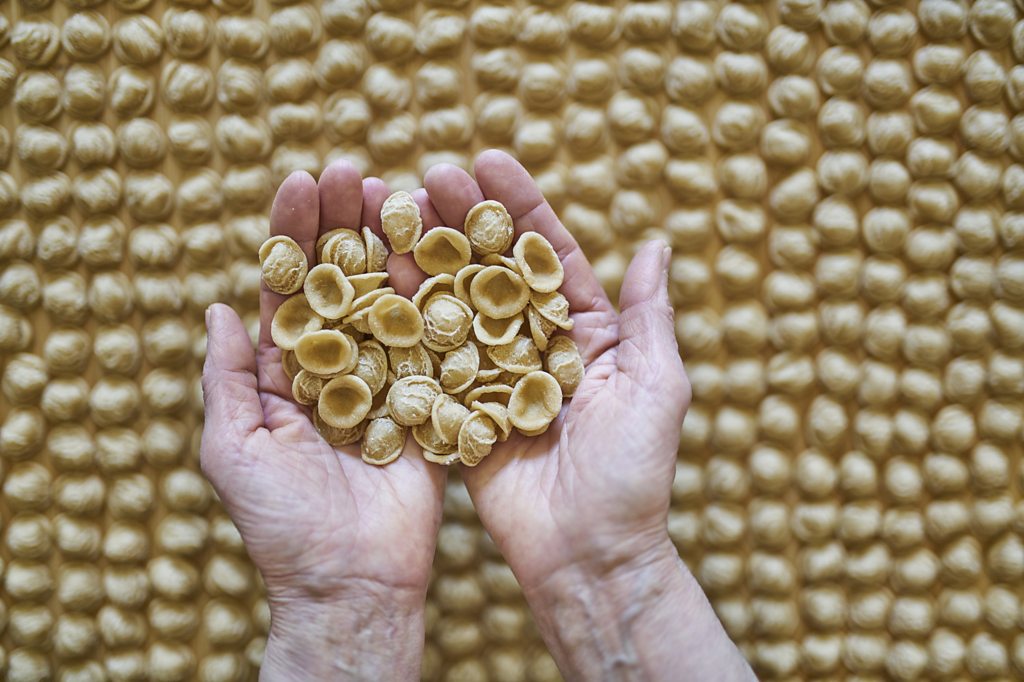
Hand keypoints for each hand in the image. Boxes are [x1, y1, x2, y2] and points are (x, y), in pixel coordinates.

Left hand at [200, 163, 443, 679]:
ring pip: (391, 297)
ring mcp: (391, 378)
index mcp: (287, 371)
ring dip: (394, 242)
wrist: (354, 581)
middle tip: (353, 168)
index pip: (288, 285)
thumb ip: (228, 378)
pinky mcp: (433, 398)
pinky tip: (443, 246)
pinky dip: (439, 293)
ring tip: (398, 189)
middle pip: (342, 278)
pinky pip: (437, 340)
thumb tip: (218, 305)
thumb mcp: (232, 450)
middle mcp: (340, 365)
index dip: (292, 231)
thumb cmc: (282, 524)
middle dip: (344, 222)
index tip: (301, 179)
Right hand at [421, 150, 752, 679]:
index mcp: (586, 334)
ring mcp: (493, 379)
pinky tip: (377, 280)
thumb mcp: (656, 388)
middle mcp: (536, 347)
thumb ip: (649, 317)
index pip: (549, 254)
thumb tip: (655, 244)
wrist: (589, 558)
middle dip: (463, 220)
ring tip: (394, 210)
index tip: (486, 159)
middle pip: (494, 270)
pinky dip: (406, 322)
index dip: (520, 206)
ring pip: (456, 306)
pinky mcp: (459, 414)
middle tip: (427, 175)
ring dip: (427, 258)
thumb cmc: (635, 476)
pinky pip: (430, 362)